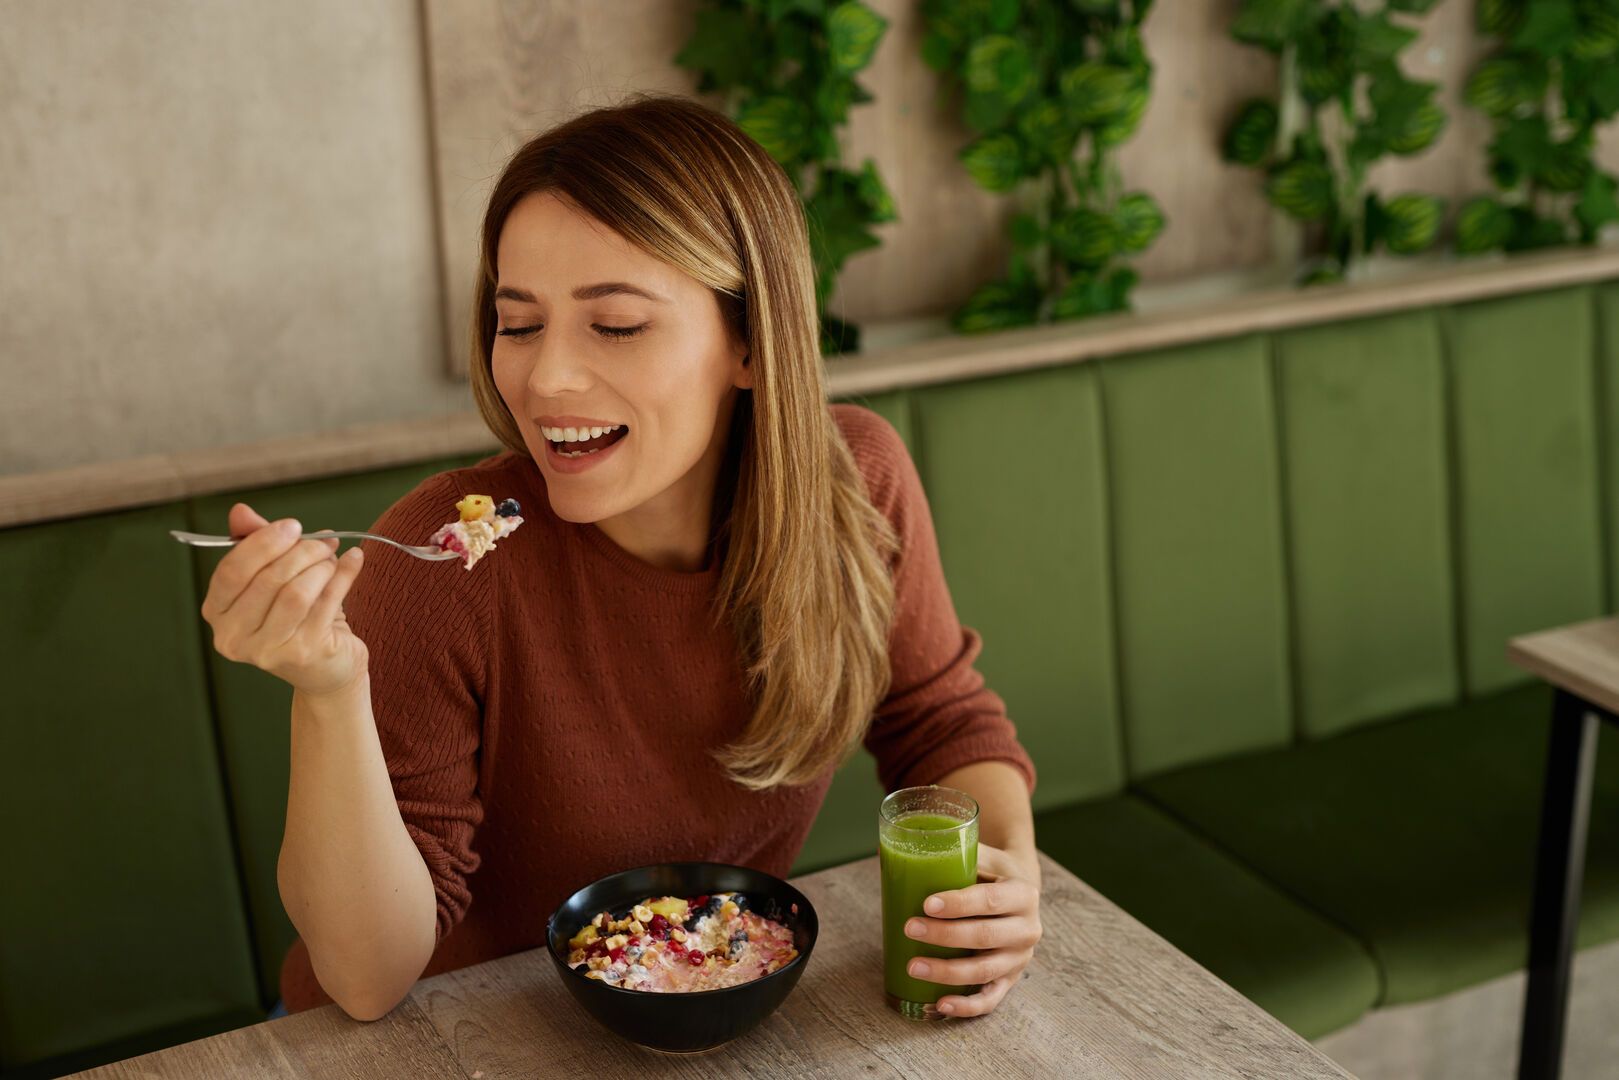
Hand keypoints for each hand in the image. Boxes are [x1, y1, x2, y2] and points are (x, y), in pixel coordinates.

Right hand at [200, 502, 368, 697]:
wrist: (326, 668)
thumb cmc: (295, 616)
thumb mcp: (271, 577)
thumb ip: (253, 544)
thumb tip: (240, 511)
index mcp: (216, 613)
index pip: (232, 571)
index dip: (263, 543)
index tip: (293, 526)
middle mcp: (234, 637)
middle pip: (268, 579)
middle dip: (301, 551)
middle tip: (325, 540)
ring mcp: (268, 650)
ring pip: (296, 592)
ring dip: (321, 566)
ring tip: (333, 557)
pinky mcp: (304, 653)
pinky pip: (327, 603)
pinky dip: (344, 575)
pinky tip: (354, 560)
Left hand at [902, 843, 1040, 1016]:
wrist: (1020, 893)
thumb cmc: (990, 872)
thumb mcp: (981, 855)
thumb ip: (946, 852)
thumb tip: (884, 849)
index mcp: (1023, 893)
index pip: (990, 901)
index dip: (958, 904)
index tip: (926, 904)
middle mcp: (1027, 928)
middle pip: (985, 937)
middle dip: (944, 935)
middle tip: (910, 928)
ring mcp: (1020, 958)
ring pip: (984, 970)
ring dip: (947, 971)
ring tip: (913, 967)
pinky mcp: (1011, 980)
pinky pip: (990, 999)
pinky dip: (967, 1006)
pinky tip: (940, 1004)